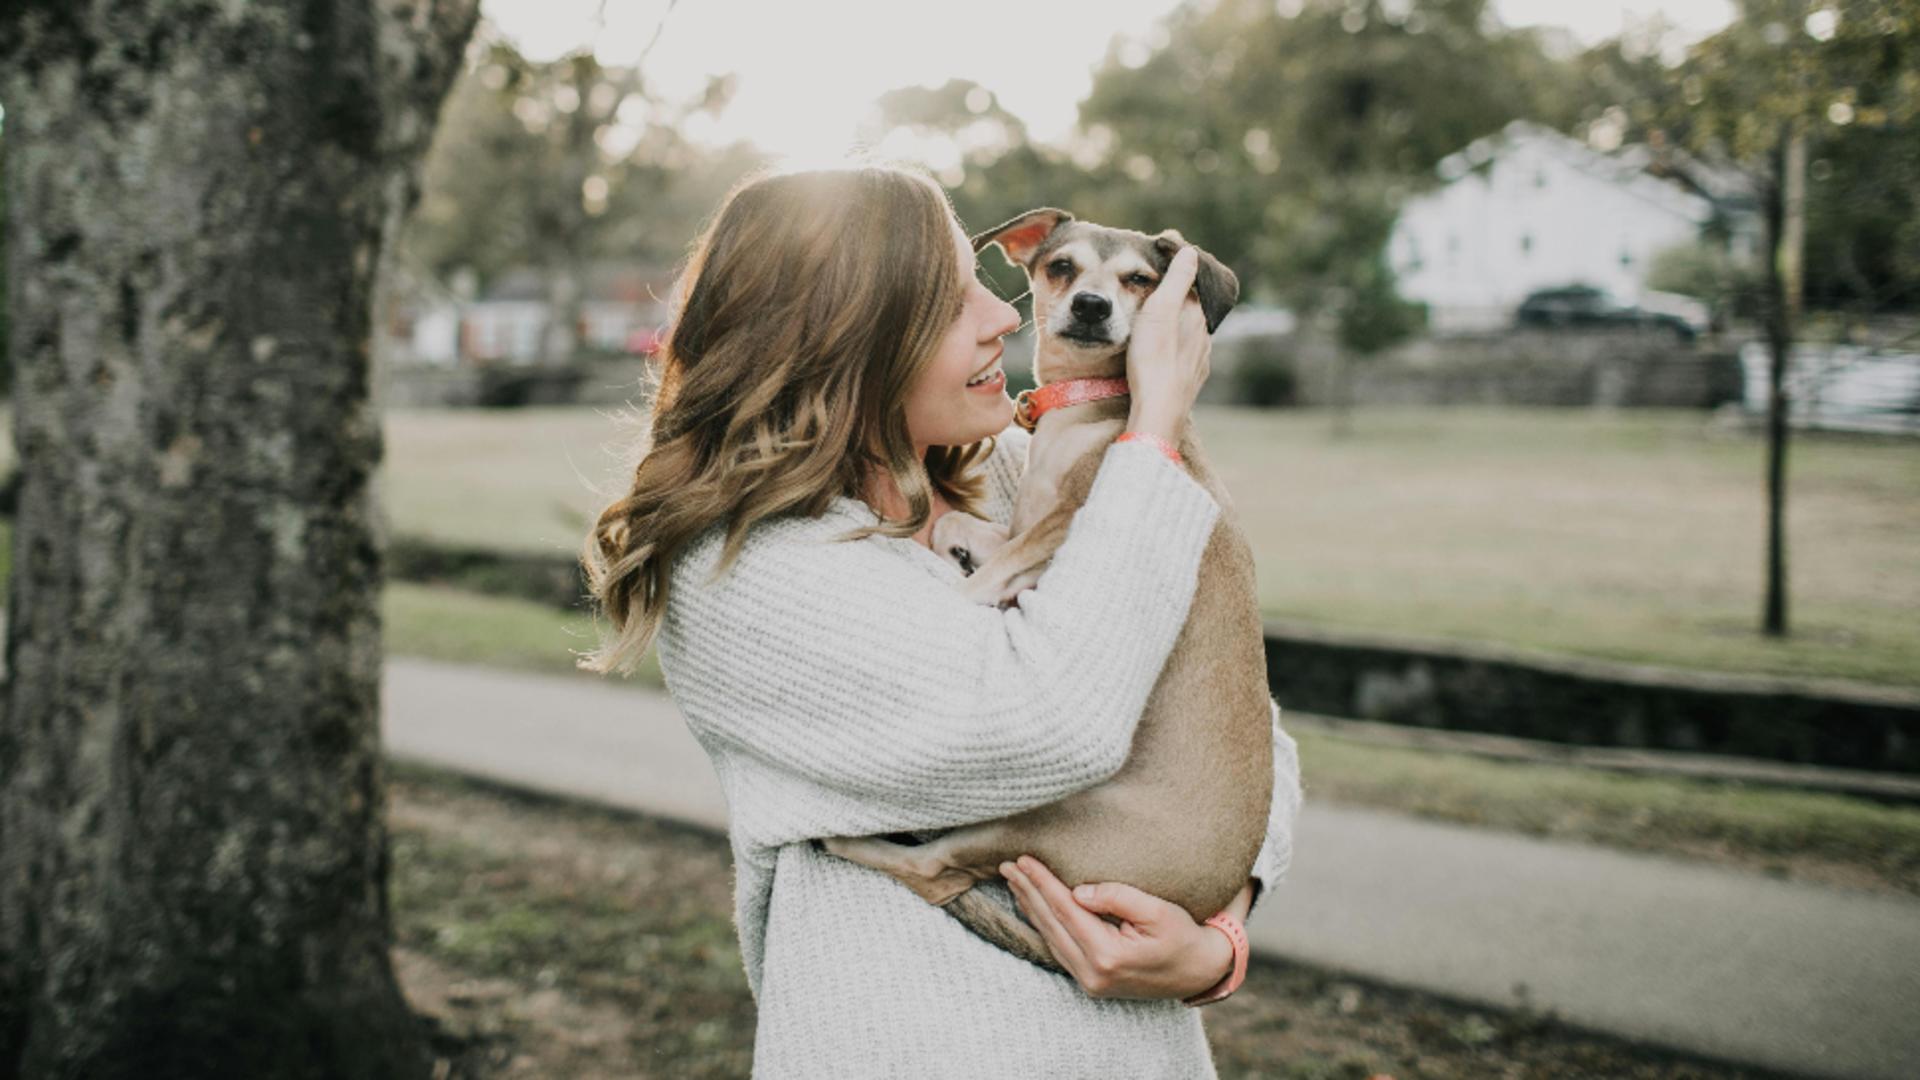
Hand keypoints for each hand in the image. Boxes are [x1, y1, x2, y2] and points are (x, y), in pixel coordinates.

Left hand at [999, 854, 1238, 1000]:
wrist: (1199, 973)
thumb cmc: (1183, 937)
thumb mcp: (1158, 911)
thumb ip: (1119, 897)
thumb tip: (1078, 891)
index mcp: (1108, 956)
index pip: (1065, 910)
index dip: (1042, 882)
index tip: (1023, 859)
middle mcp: (1092, 974)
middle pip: (1051, 924)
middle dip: (1027, 892)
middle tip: (1006, 865)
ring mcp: (1090, 982)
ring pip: (1050, 937)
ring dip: (1031, 907)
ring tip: (1014, 881)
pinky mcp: (1091, 982)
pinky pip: (1059, 948)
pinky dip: (1044, 924)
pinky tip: (1033, 907)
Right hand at [1124, 246, 1211, 444]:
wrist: (1158, 409)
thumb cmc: (1153, 357)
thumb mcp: (1160, 310)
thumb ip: (1177, 279)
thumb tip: (1190, 251)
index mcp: (1197, 315)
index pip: (1192, 287)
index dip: (1177, 278)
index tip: (1161, 272)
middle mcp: (1204, 336)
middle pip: (1191, 312)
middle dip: (1177, 304)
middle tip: (1155, 299)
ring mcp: (1200, 360)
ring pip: (1190, 337)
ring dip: (1177, 329)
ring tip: (1157, 328)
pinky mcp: (1191, 381)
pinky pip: (1186, 359)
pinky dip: (1176, 351)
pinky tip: (1165, 356)